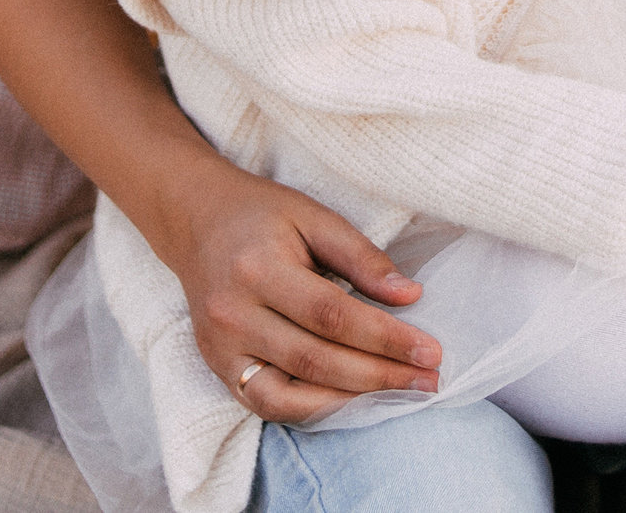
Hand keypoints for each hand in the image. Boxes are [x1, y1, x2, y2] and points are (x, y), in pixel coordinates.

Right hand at [164, 167, 443, 422]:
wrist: (195, 220)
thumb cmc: (261, 215)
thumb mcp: (313, 216)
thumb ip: (361, 256)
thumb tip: (410, 296)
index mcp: (257, 268)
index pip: (333, 316)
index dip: (385, 338)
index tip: (430, 350)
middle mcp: (232, 314)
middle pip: (316, 360)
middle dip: (380, 376)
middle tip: (428, 379)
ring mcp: (220, 348)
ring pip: (292, 394)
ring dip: (352, 401)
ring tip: (400, 397)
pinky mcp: (217, 367)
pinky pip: (268, 404)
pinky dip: (313, 411)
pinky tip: (352, 403)